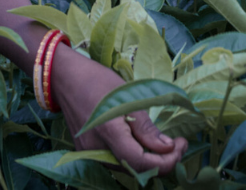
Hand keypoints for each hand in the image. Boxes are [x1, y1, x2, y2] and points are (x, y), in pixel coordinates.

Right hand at [51, 45, 186, 175]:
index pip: (141, 163)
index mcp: (108, 132)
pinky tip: (142, 142)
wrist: (63, 76)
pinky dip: (132, 156)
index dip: (166, 161)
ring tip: (163, 142)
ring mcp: (89, 152)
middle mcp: (97, 149)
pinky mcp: (86, 150)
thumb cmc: (96, 79)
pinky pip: (115, 160)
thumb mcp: (127, 96)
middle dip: (161, 161)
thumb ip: (146, 127)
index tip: (182, 144)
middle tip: (178, 143)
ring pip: (126, 167)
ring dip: (148, 159)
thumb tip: (167, 148)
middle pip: (135, 169)